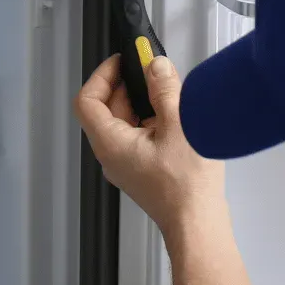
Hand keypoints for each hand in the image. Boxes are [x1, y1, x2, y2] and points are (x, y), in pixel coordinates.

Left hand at [74, 54, 224, 237]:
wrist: (197, 223)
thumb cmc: (186, 186)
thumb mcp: (179, 125)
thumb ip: (164, 90)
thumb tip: (156, 67)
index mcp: (110, 143)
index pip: (87, 101)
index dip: (102, 75)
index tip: (122, 61)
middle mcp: (111, 156)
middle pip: (106, 110)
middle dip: (127, 86)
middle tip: (150, 70)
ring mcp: (125, 165)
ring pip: (123, 123)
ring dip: (141, 103)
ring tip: (167, 93)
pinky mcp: (141, 171)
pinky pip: (137, 138)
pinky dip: (150, 121)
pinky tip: (174, 118)